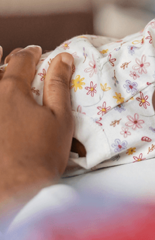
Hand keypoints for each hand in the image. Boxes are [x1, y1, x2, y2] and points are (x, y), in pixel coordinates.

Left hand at [0, 46, 74, 207]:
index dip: (31, 54)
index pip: (22, 62)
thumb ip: (59, 85)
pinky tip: (0, 97)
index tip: (36, 51)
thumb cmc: (42, 154)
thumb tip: (62, 58)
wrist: (13, 188)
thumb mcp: (60, 118)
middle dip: (9, 61)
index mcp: (12, 90)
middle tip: (17, 58)